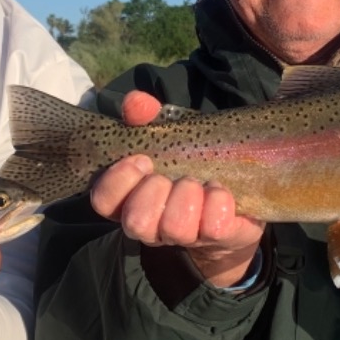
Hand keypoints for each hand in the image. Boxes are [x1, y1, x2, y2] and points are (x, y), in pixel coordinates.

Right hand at [89, 91, 264, 287]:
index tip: (142, 159)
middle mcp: (149, 223)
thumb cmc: (190, 157)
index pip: (103, 201)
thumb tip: (134, 103)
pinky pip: (213, 227)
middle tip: (172, 175)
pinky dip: (218, 202)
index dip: (118, 181)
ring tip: (199, 183)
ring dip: (187, 197)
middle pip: (136, 222)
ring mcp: (182, 235)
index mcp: (129, 197)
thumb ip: (147, 115)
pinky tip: (220, 191)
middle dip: (156, 192)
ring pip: (173, 228)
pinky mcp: (216, 237)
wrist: (236, 185)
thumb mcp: (167, 130)